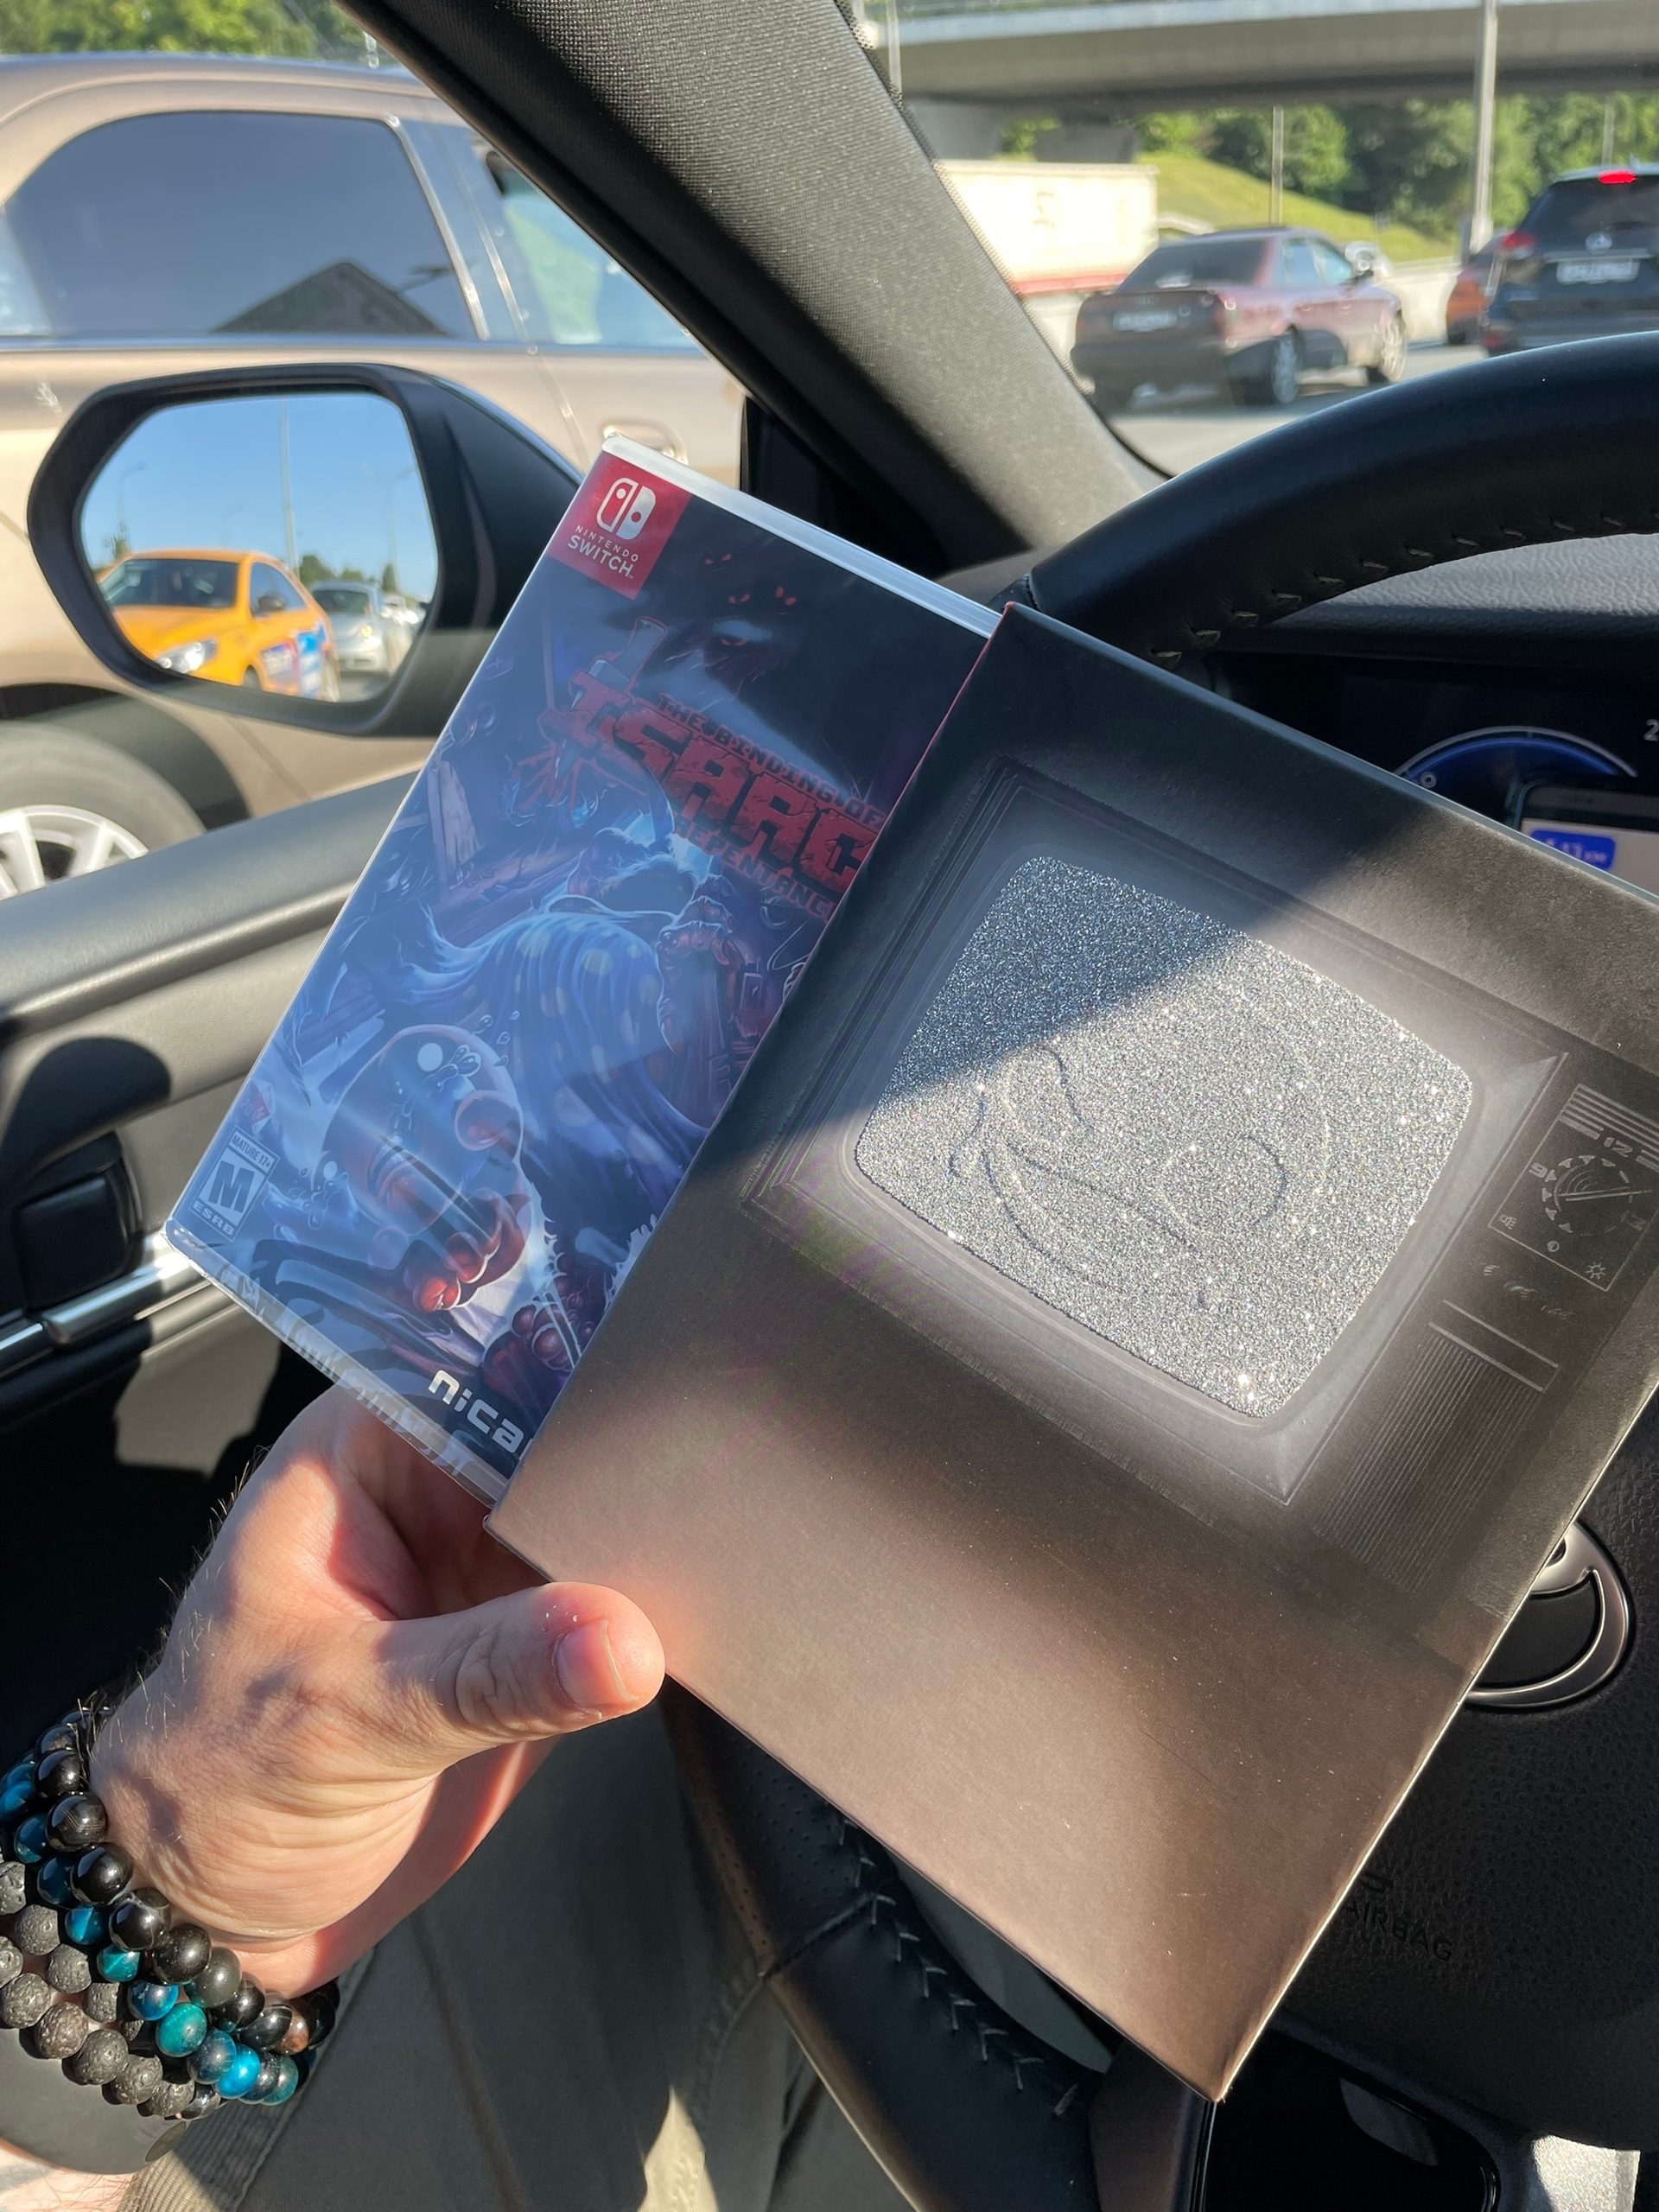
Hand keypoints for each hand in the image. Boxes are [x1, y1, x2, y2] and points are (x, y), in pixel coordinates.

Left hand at [87, 1387, 664, 1999]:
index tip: (660, 1405)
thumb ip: (488, 1672)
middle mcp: (437, 1492)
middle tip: (710, 1490)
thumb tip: (621, 1641)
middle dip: (632, 1467)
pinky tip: (712, 1614)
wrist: (226, 1904)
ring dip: (659, 1543)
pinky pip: (623, 1609)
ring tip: (722, 1554)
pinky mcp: (538, 1644)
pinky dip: (665, 1616)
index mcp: (366, 1451)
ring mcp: (492, 1569)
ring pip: (606, 1522)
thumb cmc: (219, 1777)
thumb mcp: (344, 1711)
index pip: (490, 1381)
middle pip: (565, 1441)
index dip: (570, 1383)